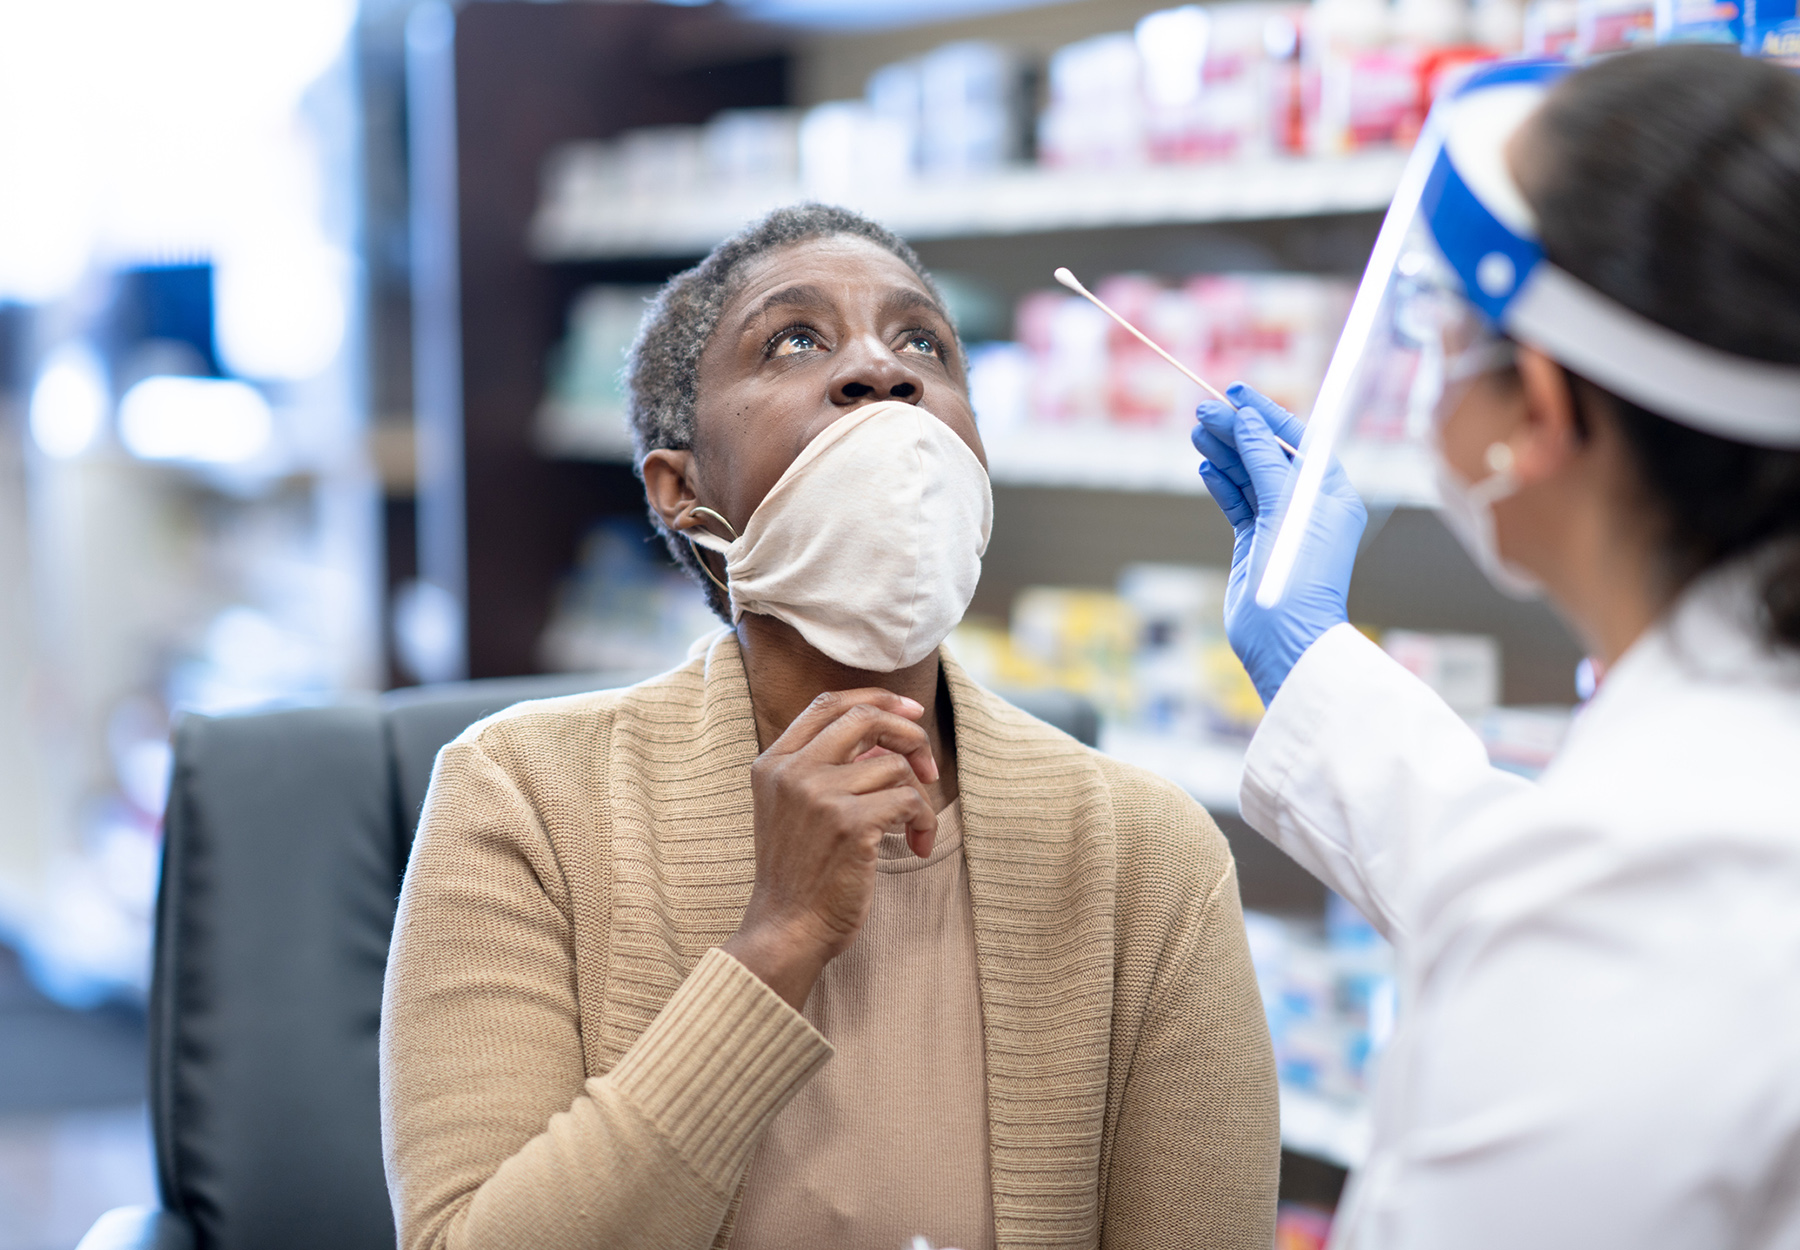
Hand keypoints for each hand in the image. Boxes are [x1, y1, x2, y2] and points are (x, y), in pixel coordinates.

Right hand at [723, 689, 938, 1009]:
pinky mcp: (850, 823)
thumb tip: (887, 740)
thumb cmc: (800, 874)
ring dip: (919, 798)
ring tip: (914, 830)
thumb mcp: (795, 809)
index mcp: (773, 762)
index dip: (876, 699)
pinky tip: (918, 846)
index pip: (828, 703)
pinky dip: (925, 822)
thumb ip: (826, 768)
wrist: (787, 929)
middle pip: (866, 718)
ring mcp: (819, 795)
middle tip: (929, 767)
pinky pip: (909, 800)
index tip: (910, 712)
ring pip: (895, 766)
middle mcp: (792, 771)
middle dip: (910, 734)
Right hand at [1192, 383, 1366, 705]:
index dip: (1267, 414)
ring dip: (1225, 453)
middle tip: (1203, 410)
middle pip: (1268, 455)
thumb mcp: (1283, 507)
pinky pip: (1237, 503)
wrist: (1284, 637)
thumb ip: (1264, 460)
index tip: (1236, 392)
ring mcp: (1280, 524)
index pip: (1298, 440)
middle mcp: (1307, 505)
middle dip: (1238, 431)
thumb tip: (1248, 421)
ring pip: (1248, 477)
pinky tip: (1206, 466)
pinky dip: (1222, 484)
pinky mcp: (1255, 543)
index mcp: (1330, 493)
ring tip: (1197, 431)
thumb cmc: (1298, 573)